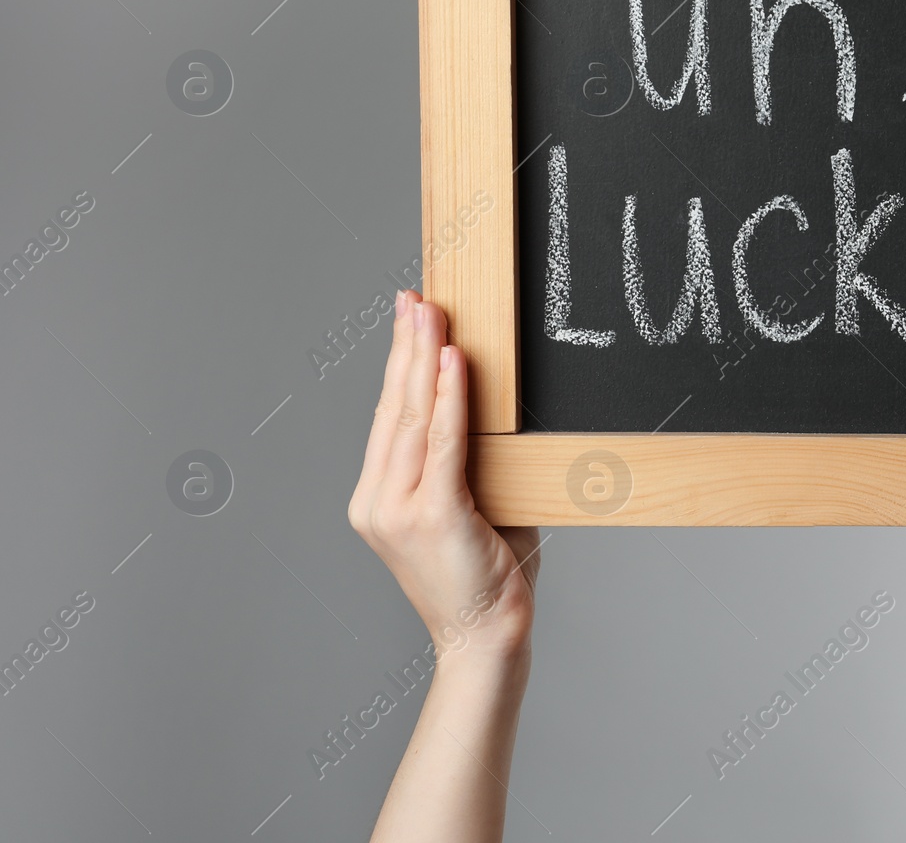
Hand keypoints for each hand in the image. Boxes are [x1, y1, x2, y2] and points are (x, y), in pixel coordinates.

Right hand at [349, 291, 540, 668]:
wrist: (487, 640)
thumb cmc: (487, 577)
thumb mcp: (474, 507)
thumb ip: (472, 460)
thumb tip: (493, 404)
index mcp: (379, 501)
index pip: (389, 418)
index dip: (398, 364)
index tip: (408, 318)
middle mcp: (378, 502)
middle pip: (394, 407)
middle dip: (405, 345)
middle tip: (415, 298)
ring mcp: (399, 510)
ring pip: (414, 416)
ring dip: (424, 357)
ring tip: (432, 313)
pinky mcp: (433, 516)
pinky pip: (444, 442)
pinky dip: (450, 397)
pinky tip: (453, 361)